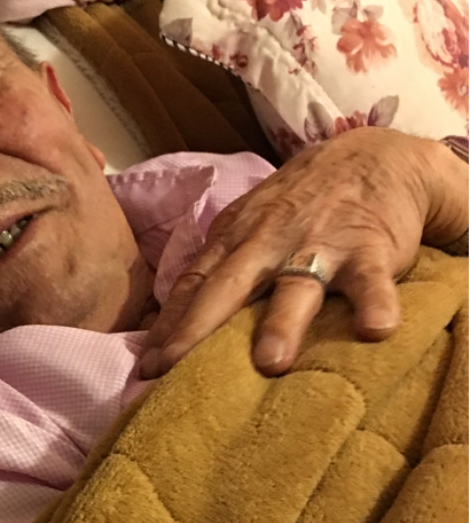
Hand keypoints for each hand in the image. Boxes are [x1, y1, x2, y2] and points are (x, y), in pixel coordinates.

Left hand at [138, 127, 468, 377]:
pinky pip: (372, 279)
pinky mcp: (371, 248)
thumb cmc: (296, 207)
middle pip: (226, 288)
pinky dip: (376, 303)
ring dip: (281, 323)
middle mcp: (268, 243)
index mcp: (234, 242)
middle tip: (172, 368)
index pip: (191, 285)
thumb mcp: (247, 230)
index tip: (145, 366)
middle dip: (196, 328)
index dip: (166, 324)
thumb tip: (169, 328)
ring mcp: (318, 244)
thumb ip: (216, 272)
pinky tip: (376, 330)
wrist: (373, 154)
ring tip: (270, 363)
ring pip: (296, 286)